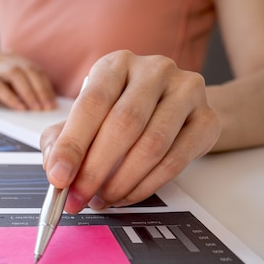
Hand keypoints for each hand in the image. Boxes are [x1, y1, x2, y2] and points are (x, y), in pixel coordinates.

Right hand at [0, 49, 56, 110]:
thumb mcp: (2, 79)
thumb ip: (18, 84)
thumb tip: (41, 100)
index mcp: (10, 57)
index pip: (34, 68)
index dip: (45, 85)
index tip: (52, 102)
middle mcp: (0, 58)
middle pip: (27, 70)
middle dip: (40, 90)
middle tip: (47, 107)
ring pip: (14, 75)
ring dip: (28, 93)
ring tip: (35, 108)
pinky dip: (11, 98)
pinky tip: (19, 107)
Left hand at [40, 50, 220, 212]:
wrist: (174, 109)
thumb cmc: (121, 113)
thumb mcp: (86, 119)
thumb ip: (62, 140)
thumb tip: (55, 168)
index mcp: (116, 64)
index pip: (91, 103)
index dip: (73, 144)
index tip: (59, 177)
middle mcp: (154, 70)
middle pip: (124, 125)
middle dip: (96, 170)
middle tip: (79, 198)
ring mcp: (186, 91)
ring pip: (152, 145)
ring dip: (122, 181)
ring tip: (103, 199)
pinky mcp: (207, 119)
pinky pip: (176, 160)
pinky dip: (147, 186)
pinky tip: (128, 195)